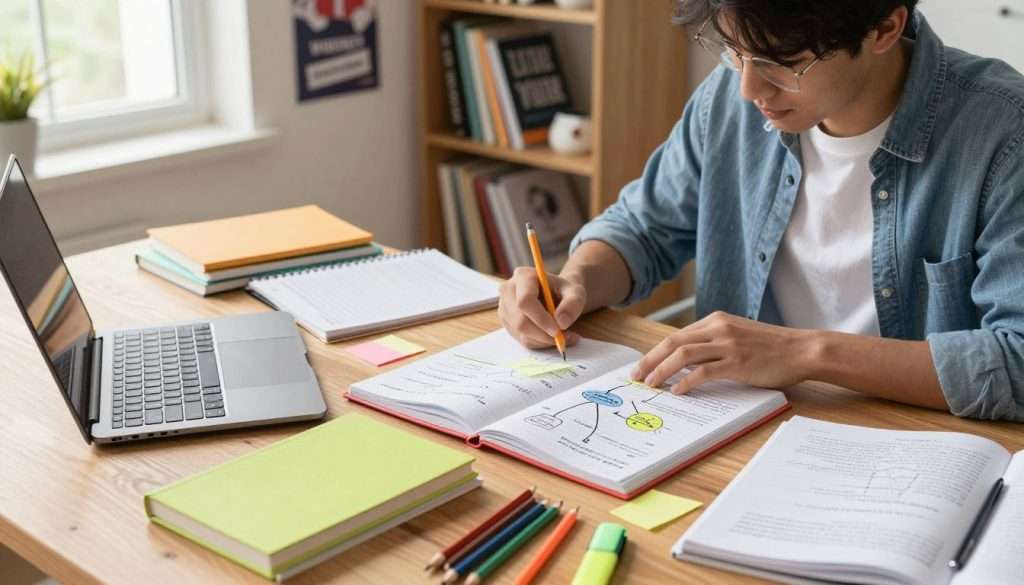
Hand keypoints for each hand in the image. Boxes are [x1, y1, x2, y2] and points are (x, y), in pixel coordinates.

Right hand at [499, 267, 585, 348]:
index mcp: (523, 276)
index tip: (557, 330)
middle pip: (520, 321)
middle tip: (564, 338)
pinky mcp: (507, 322)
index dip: (540, 318)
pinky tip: (552, 336)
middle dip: (543, 335)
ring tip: (564, 336)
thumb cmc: (564, 291)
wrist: (557, 295)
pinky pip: (522, 339)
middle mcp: (508, 290)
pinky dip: (540, 342)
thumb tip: (561, 322)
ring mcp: (504, 307)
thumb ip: (572, 304)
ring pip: (521, 333)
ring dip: (544, 340)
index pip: (525, 301)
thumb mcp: (576, 292)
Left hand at [630, 311, 815, 393]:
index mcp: (716, 320)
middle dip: (649, 360)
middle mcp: (718, 328)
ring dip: (661, 370)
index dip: (656, 351)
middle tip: (635, 376)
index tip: (642, 365)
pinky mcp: (737, 362)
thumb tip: (687, 360)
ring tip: (650, 384)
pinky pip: (703, 372)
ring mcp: (728, 344)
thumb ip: (714, 342)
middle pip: (673, 342)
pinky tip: (677, 391)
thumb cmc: (772, 346)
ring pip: (683, 355)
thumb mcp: (738, 335)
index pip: (677, 335)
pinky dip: (686, 381)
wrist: (803, 349)